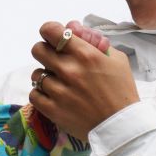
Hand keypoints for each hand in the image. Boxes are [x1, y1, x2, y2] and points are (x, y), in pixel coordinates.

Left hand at [28, 20, 137, 139]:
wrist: (120, 126)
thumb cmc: (121, 91)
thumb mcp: (116, 59)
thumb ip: (94, 42)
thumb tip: (72, 28)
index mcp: (85, 54)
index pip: (50, 31)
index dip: (50, 32)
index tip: (54, 38)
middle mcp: (69, 70)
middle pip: (38, 50)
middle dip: (45, 52)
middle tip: (55, 60)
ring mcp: (59, 91)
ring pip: (36, 74)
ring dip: (45, 76)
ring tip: (58, 83)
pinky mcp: (53, 110)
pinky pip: (34, 94)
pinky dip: (41, 94)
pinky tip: (53, 96)